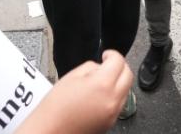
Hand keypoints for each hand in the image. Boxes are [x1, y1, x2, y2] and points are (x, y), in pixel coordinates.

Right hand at [16, 50, 132, 133]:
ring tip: (101, 81)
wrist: (51, 131)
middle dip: (120, 66)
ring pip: (126, 90)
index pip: (119, 61)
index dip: (112, 54)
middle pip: (128, 75)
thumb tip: (100, 67)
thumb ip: (91, 67)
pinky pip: (119, 103)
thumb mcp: (72, 76)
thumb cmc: (56, 107)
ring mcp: (113, 113)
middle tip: (108, 64)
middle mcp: (112, 100)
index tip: (106, 55)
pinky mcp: (111, 122)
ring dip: (118, 82)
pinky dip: (114, 96)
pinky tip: (99, 95)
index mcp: (102, 84)